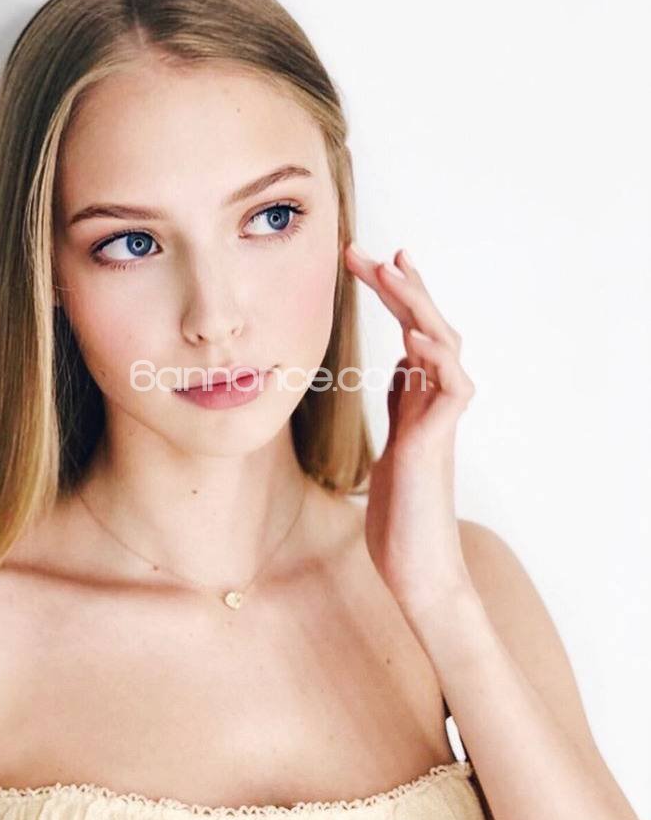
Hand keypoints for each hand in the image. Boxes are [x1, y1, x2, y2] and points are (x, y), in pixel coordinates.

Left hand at [344, 242, 476, 620]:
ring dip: (418, 307)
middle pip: (427, 327)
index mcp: (419, 399)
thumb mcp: (396, 442)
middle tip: (368, 252)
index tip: (372, 262)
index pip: (410, 332)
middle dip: (399, 286)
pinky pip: (451, 391)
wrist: (416, 567)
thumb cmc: (404, 510)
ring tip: (393, 271)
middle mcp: (434, 402)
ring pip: (444, 347)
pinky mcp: (437, 444)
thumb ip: (404, 402)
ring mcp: (439, 421)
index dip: (397, 295)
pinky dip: (437, 360)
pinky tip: (415, 336)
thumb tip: (403, 364)